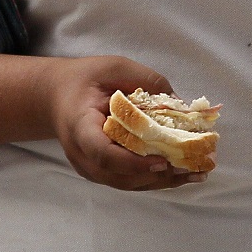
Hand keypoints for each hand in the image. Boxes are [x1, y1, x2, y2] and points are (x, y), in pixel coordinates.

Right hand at [48, 55, 206, 189]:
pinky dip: (155, 178)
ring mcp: (89, 166)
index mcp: (80, 125)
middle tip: (192, 169)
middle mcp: (81, 153)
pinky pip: (128, 179)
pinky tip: (182, 173)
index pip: (102, 152)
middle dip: (157, 176)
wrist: (56, 96)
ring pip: (126, 183)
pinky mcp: (101, 170)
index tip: (161, 161)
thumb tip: (181, 104)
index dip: (132, 162)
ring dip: (162, 182)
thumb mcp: (114, 67)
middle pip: (118, 176)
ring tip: (195, 174)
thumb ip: (146, 81)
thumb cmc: (85, 79)